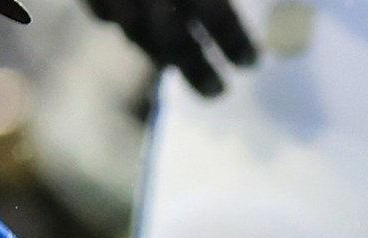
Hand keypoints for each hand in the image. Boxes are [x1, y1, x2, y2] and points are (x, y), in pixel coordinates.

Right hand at [79, 0, 254, 96]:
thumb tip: (265, 19)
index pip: (216, 16)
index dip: (235, 42)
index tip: (251, 63)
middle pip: (174, 39)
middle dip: (198, 69)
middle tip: (218, 92)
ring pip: (136, 33)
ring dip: (161, 54)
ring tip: (179, 65)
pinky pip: (102, 14)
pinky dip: (125, 28)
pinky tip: (143, 35)